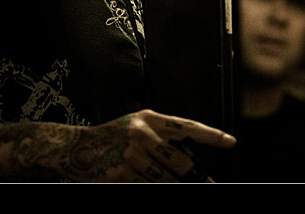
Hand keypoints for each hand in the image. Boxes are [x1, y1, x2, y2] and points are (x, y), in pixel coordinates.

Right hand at [52, 109, 235, 182]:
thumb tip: (189, 160)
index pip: (186, 126)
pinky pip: (148, 186)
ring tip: (186, 184)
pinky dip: (157, 186)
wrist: (74, 148)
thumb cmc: (110, 138)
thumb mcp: (135, 126)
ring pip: (167, 179)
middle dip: (197, 177)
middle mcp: (142, 133)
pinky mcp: (122, 174)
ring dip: (179, 185)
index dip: (210, 135)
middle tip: (210, 184)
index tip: (230, 142)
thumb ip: (160, 137)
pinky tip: (162, 184)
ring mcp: (132, 154)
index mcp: (148, 118)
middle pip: (181, 160)